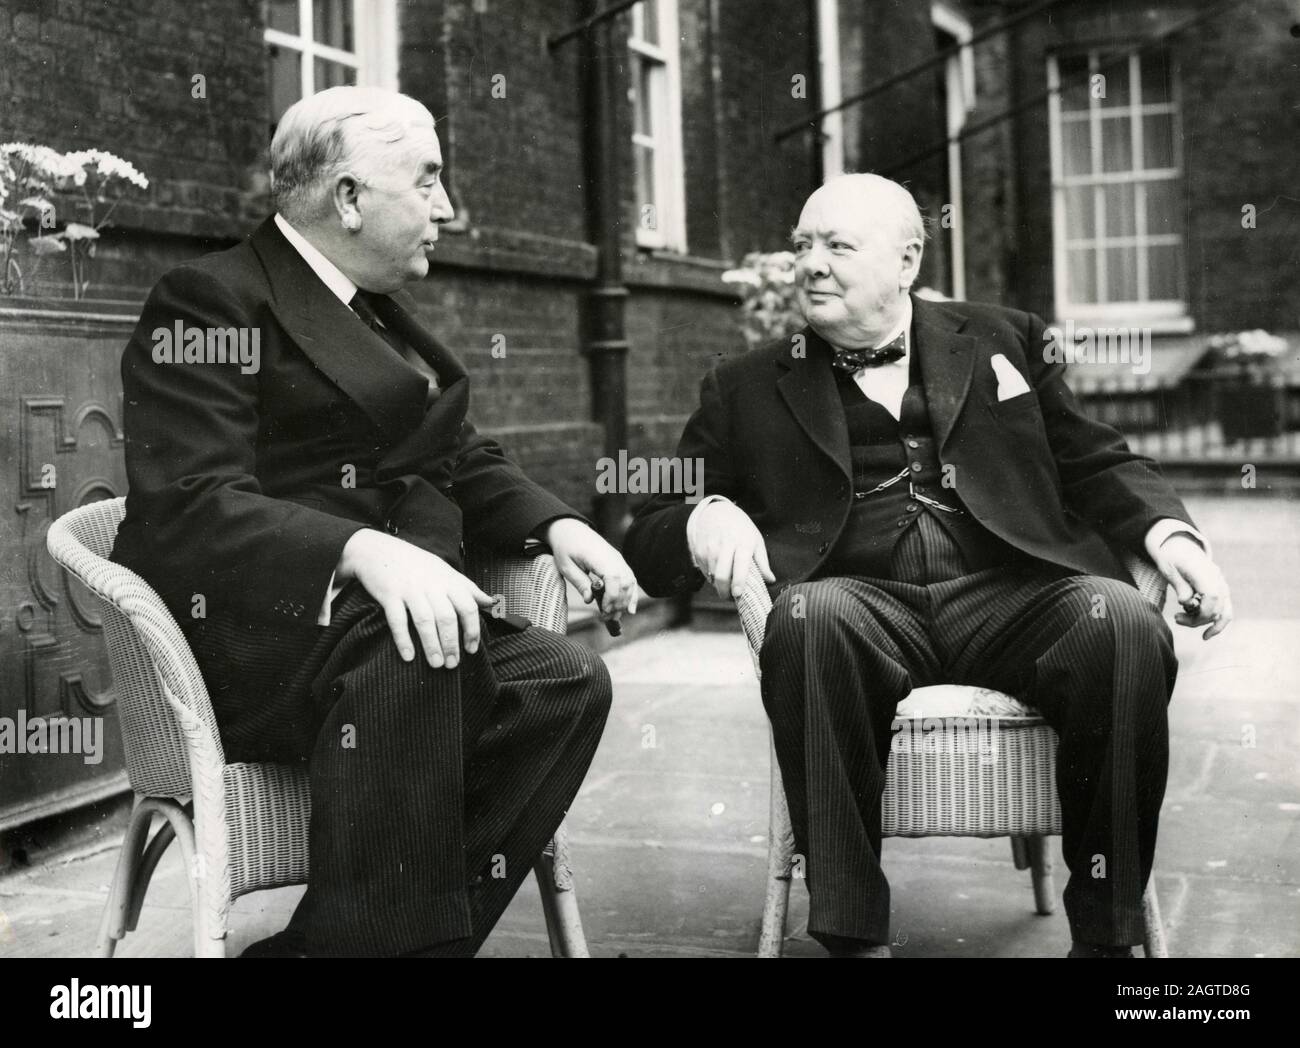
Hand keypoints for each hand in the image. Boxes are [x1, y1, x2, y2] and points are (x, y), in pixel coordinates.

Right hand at [338, 529, 494, 667]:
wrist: (378, 550)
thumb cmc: (416, 564)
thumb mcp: (445, 571)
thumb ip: (468, 588)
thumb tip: (491, 602)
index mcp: (448, 581)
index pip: (468, 607)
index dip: (472, 630)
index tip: (471, 649)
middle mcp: (431, 585)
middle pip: (447, 617)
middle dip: (452, 643)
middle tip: (453, 664)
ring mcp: (410, 589)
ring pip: (425, 620)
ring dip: (432, 645)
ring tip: (437, 664)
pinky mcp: (389, 594)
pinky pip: (397, 619)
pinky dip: (403, 639)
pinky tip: (409, 656)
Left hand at [544, 518, 638, 625]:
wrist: (571, 529)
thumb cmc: (566, 547)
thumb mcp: (566, 566)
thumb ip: (580, 582)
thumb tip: (589, 600)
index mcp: (599, 557)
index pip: (613, 579)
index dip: (611, 598)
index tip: (603, 611)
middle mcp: (614, 558)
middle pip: (625, 583)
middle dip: (618, 604)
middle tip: (606, 618)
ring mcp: (618, 559)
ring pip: (631, 582)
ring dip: (625, 601)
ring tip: (614, 616)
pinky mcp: (619, 562)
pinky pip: (631, 578)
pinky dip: (632, 594)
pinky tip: (630, 609)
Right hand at [687, 499, 774, 599]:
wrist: (717, 512)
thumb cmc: (740, 529)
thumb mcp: (755, 540)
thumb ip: (762, 562)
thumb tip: (771, 580)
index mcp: (743, 543)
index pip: (740, 564)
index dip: (738, 581)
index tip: (738, 594)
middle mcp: (725, 544)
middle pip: (722, 574)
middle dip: (724, 590)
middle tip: (729, 597)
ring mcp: (710, 547)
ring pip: (712, 573)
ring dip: (717, 585)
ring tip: (724, 586)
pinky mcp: (699, 550)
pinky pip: (704, 570)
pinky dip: (710, 576)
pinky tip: (716, 575)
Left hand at [1153, 534, 1232, 639]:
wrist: (1180, 547)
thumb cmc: (1171, 558)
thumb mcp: (1168, 568)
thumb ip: (1179, 585)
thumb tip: (1186, 603)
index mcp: (1205, 571)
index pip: (1212, 596)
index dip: (1200, 612)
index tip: (1180, 618)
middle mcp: (1218, 579)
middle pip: (1216, 607)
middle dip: (1196, 619)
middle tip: (1175, 618)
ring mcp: (1222, 585)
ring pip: (1225, 612)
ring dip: (1206, 623)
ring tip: (1184, 623)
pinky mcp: (1221, 592)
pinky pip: (1225, 611)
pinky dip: (1218, 624)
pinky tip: (1206, 635)